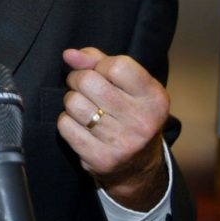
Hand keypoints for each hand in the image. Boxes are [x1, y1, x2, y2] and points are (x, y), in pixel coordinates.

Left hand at [58, 47, 169, 210]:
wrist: (138, 165)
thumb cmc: (129, 113)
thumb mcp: (128, 85)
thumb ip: (99, 61)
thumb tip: (69, 54)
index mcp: (154, 98)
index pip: (116, 66)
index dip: (100, 65)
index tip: (102, 74)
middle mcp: (142, 121)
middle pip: (88, 81)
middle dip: (78, 80)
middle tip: (85, 89)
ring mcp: (123, 142)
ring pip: (73, 103)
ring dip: (72, 102)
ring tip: (85, 108)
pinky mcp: (101, 158)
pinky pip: (65, 125)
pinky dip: (67, 122)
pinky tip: (81, 126)